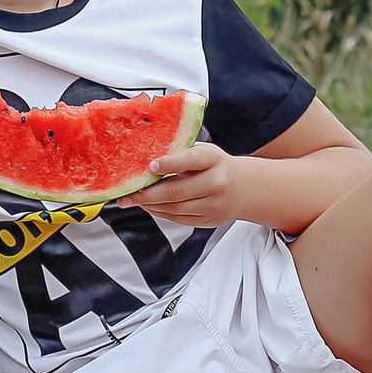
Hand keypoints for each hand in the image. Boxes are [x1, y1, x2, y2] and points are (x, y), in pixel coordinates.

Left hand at [123, 141, 245, 226]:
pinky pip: (178, 218)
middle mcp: (216, 183)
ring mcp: (213, 204)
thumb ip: (180, 153)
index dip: (169, 163)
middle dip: (147, 194)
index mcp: (213, 160)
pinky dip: (160, 212)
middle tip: (127, 194)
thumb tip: (145, 158)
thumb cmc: (215, 165)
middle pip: (176, 191)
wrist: (243, 188)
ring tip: (132, 200)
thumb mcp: (203, 152)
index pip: (191, 160)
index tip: (150, 166)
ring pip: (175, 208)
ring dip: (150, 205)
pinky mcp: (208, 220)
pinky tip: (149, 206)